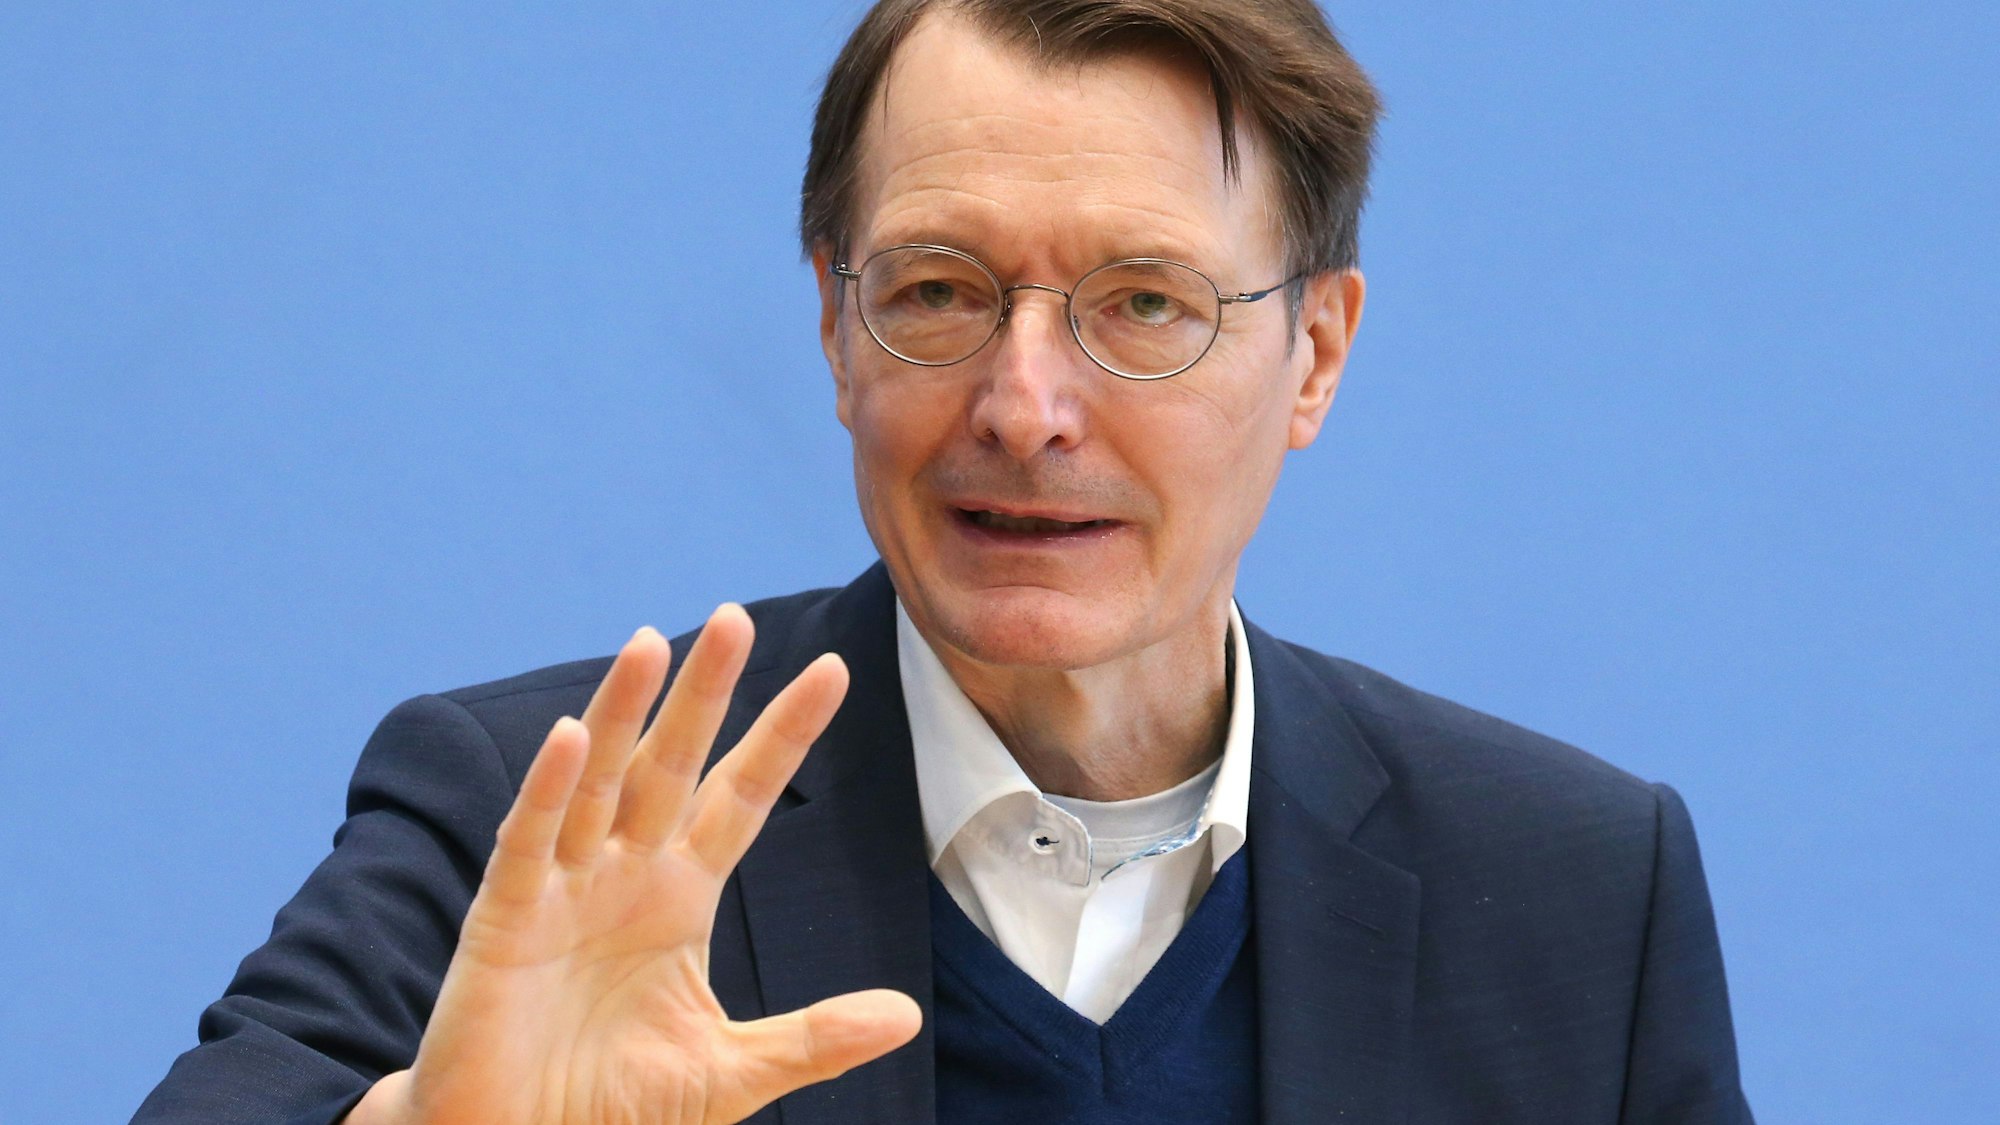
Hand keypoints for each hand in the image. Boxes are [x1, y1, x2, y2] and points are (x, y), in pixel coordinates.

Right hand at [347, 605, 920, 1124]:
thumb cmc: (612, 1108)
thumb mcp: (729, 1070)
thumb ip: (812, 1037)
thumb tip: (905, 1015)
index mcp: (680, 895)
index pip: (743, 795)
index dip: (783, 735)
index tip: (833, 670)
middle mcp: (625, 874)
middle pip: (673, 765)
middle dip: (704, 694)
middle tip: (736, 617)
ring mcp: (563, 889)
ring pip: (600, 781)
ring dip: (623, 712)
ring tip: (652, 641)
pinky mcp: (505, 921)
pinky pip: (531, 843)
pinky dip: (550, 791)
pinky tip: (574, 737)